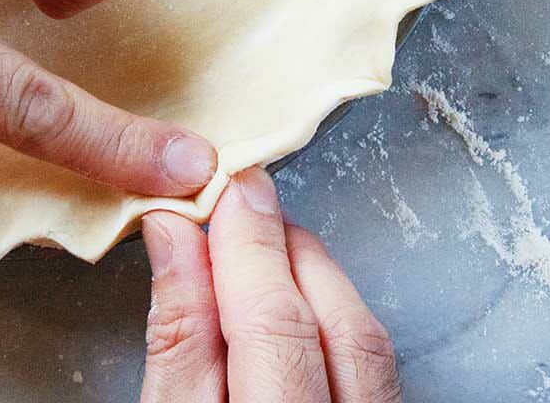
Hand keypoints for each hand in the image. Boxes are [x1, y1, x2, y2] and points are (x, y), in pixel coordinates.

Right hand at [140, 168, 400, 402]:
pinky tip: (293, 297)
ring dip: (314, 276)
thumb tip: (175, 234)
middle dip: (287, 250)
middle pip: (340, 323)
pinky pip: (374, 362)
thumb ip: (178, 336)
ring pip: (367, 338)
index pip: (275, 322)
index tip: (223, 187)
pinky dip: (333, 314)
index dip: (249, 244)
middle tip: (236, 202)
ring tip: (258, 244)